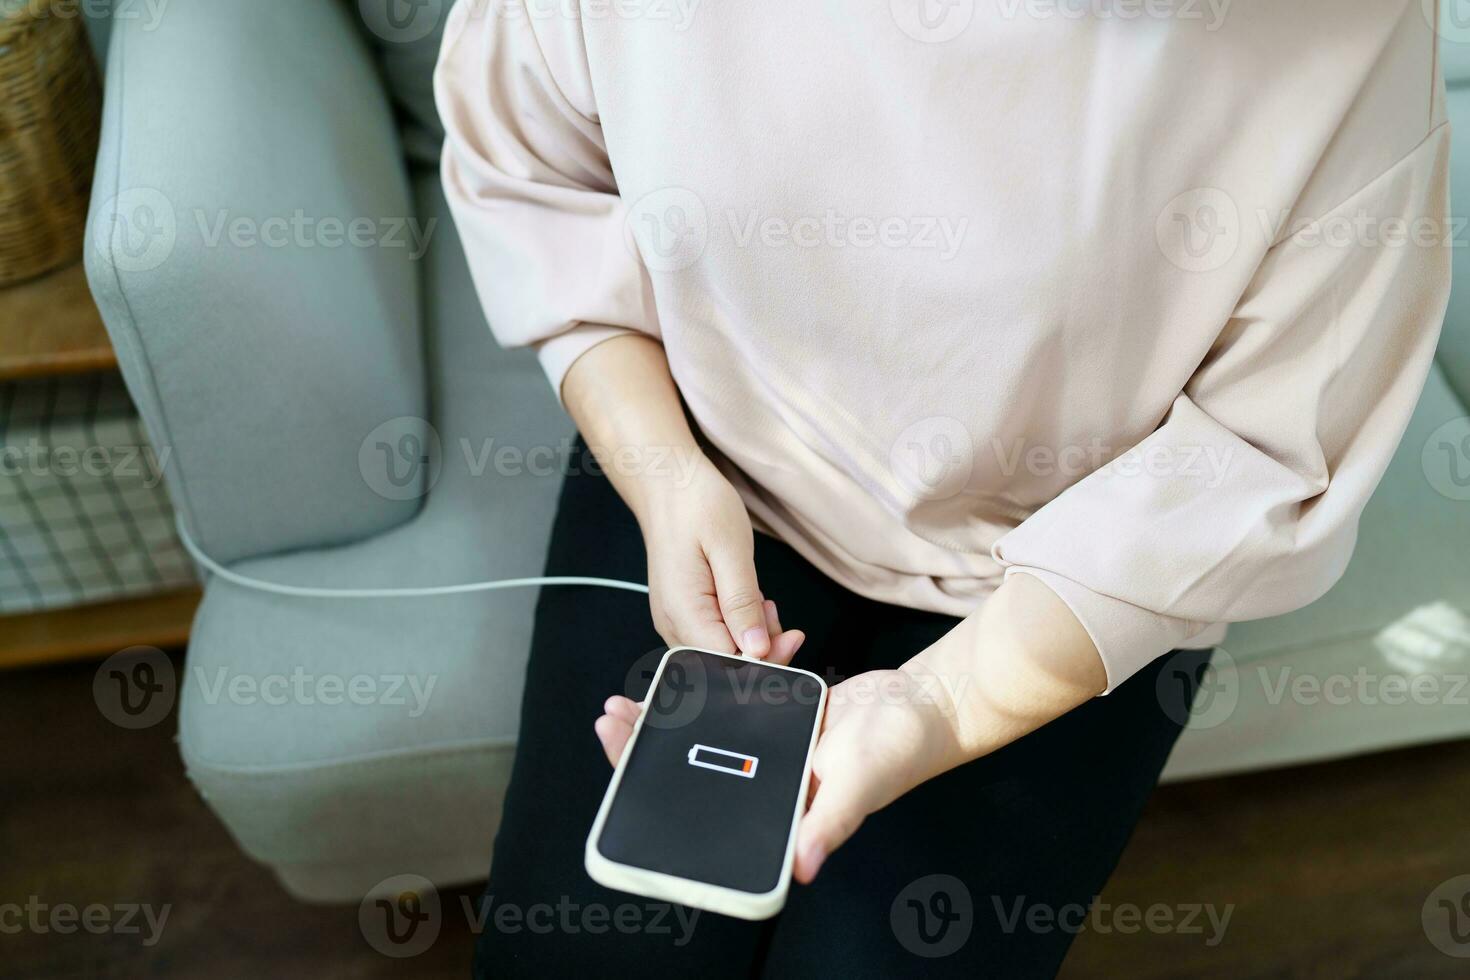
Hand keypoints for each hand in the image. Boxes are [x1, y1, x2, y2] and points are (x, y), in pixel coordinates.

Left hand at [594, 667, 963, 883]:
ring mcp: (772, 752)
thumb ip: (830, 822)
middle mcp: (769, 786)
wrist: (927, 703)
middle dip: (651, 742)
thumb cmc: (900, 750)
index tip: (623, 748)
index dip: (658, 781)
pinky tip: (686, 670)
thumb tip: (803, 865)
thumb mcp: (860, 784)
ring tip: (635, 694)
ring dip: (672, 715)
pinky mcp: (781, 720)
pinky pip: (736, 706)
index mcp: (780, 812)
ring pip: (708, 735)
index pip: (704, 805)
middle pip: (695, 766)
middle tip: (615, 712)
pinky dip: (711, 691)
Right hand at [637, 454, 804, 661]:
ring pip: (721, 654)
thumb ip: (741, 602)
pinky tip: (747, 602)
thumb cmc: (698, 507)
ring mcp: (675, 621)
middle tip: (774, 610)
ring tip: (760, 599)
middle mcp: (673, 625)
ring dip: (751, 637)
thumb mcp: (730, 549)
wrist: (668, 485)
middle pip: (723, 666)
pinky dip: (739, 627)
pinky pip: (715, 637)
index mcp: (683, 613)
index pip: (727, 665)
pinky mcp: (683, 614)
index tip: (792, 636)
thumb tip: (756, 650)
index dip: (764, 660)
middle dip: (760, 650)